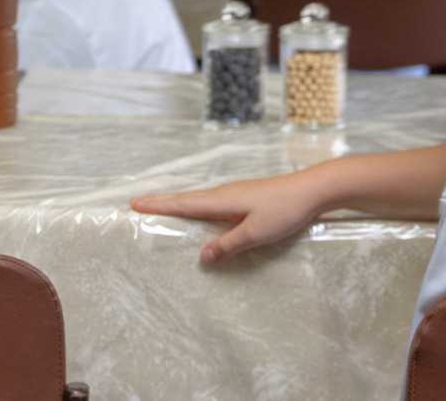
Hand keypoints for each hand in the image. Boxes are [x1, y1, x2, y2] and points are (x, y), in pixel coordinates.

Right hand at [130, 171, 321, 263]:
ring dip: (176, 202)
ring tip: (159, 206)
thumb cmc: (285, 210)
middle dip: (160, 201)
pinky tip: (198, 211)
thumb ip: (228, 244)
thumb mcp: (256, 233)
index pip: (183, 204)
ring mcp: (234, 193)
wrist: (311, 190)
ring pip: (197, 199)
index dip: (158, 205)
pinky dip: (194, 205)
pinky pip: (210, 201)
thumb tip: (202, 256)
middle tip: (136, 202)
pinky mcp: (244, 197)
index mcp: (222, 200)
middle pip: (185, 198)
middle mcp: (223, 193)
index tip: (134, 203)